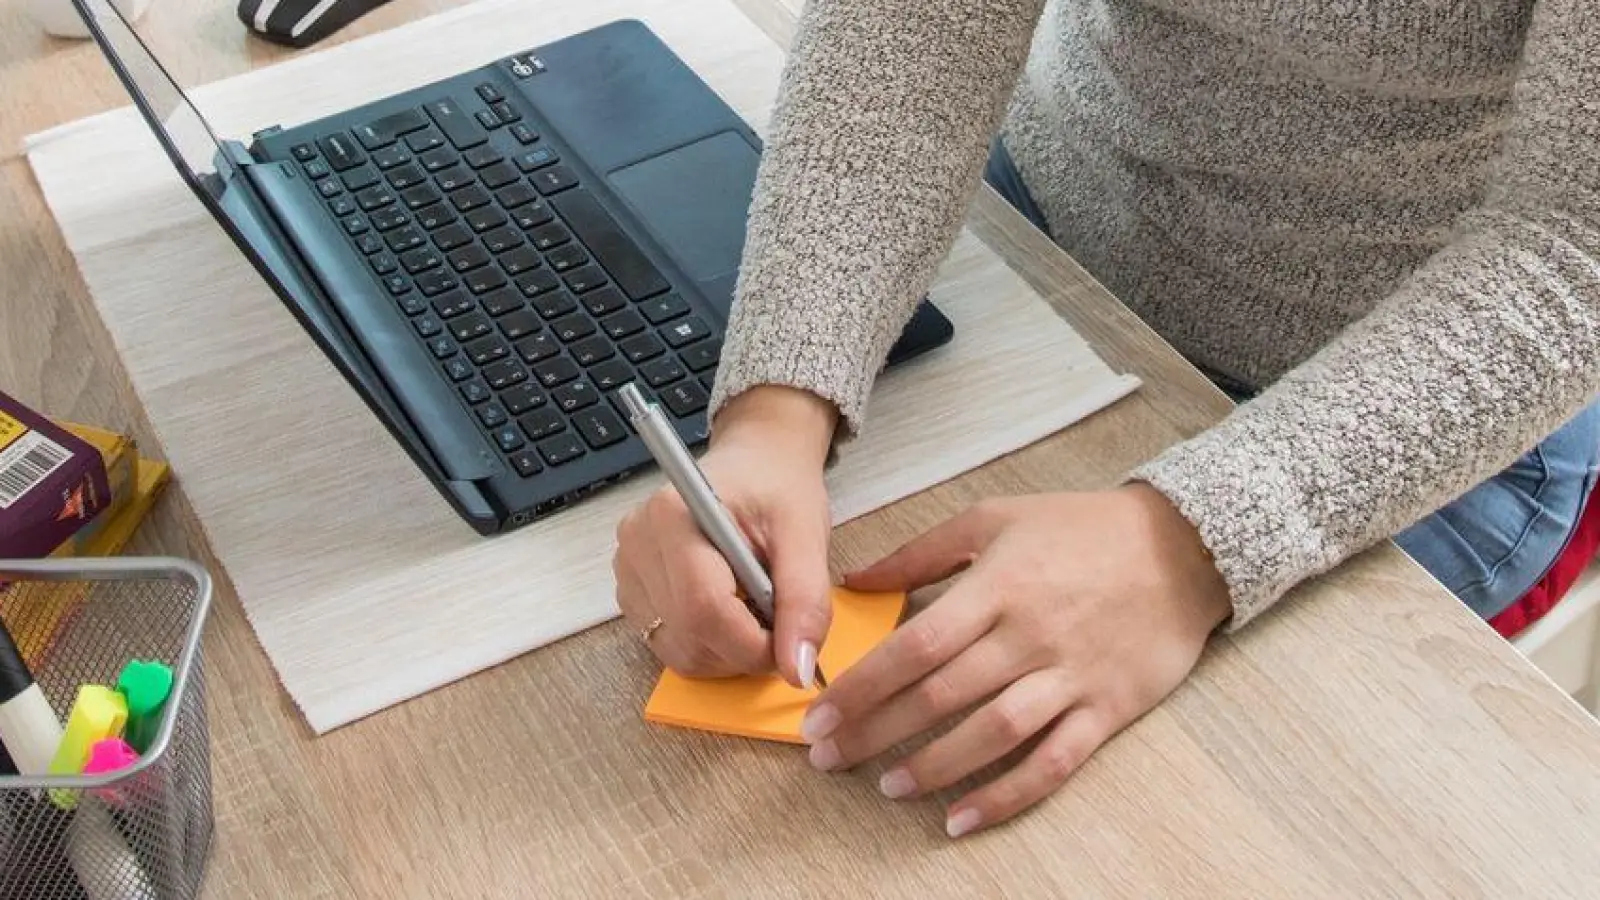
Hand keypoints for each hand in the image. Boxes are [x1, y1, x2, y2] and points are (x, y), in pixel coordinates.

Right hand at [614, 386, 838, 686]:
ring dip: (726, 652)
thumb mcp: (805, 536)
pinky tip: (731, 612)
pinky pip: (668, 644)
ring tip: (755, 610)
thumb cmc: (777, 490)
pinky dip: (707, 646)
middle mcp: (637, 541)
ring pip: (677, 650)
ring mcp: (627, 568)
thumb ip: (805, 601)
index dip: (753, 645)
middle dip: (744, 650)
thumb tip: (798, 668)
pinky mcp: (630, 591)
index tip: (791, 646)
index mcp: (673, 515)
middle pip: (689, 636)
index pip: (704, 608)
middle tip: (779, 624)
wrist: (755, 465)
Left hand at [799, 484, 1230, 836]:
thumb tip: (853, 579)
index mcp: (998, 585)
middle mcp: (1030, 634)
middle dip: (877, 730)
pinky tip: (962, 818)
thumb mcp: (995, 518)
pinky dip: (1008, 795)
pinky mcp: (1106, 709)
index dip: (864, 685)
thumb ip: (919, 551)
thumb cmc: (1080, 527)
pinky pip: (1053, 762)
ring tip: (888, 786)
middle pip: (942, 694)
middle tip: (829, 756)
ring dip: (934, 766)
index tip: (821, 712)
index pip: (916, 646)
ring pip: (993, 733)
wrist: (1184, 546)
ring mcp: (1070, 675)